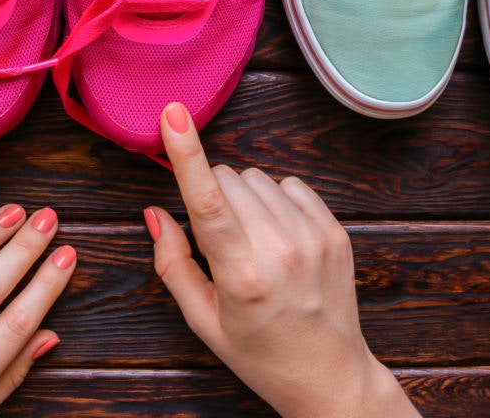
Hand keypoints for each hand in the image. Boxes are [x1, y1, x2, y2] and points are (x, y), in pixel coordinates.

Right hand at [145, 103, 419, 417]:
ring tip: (249, 240)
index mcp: (243, 278)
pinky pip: (290, 183)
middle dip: (211, 194)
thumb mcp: (203, 321)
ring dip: (242, 196)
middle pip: (229, 181)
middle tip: (217, 238)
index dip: (187, 153)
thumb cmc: (259, 353)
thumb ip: (172, 264)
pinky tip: (275, 232)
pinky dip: (274, 198)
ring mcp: (314, 239)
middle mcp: (282, 252)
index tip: (173, 114)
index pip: (208, 202)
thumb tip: (155, 212)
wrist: (329, 375)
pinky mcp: (335, 231)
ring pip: (257, 178)